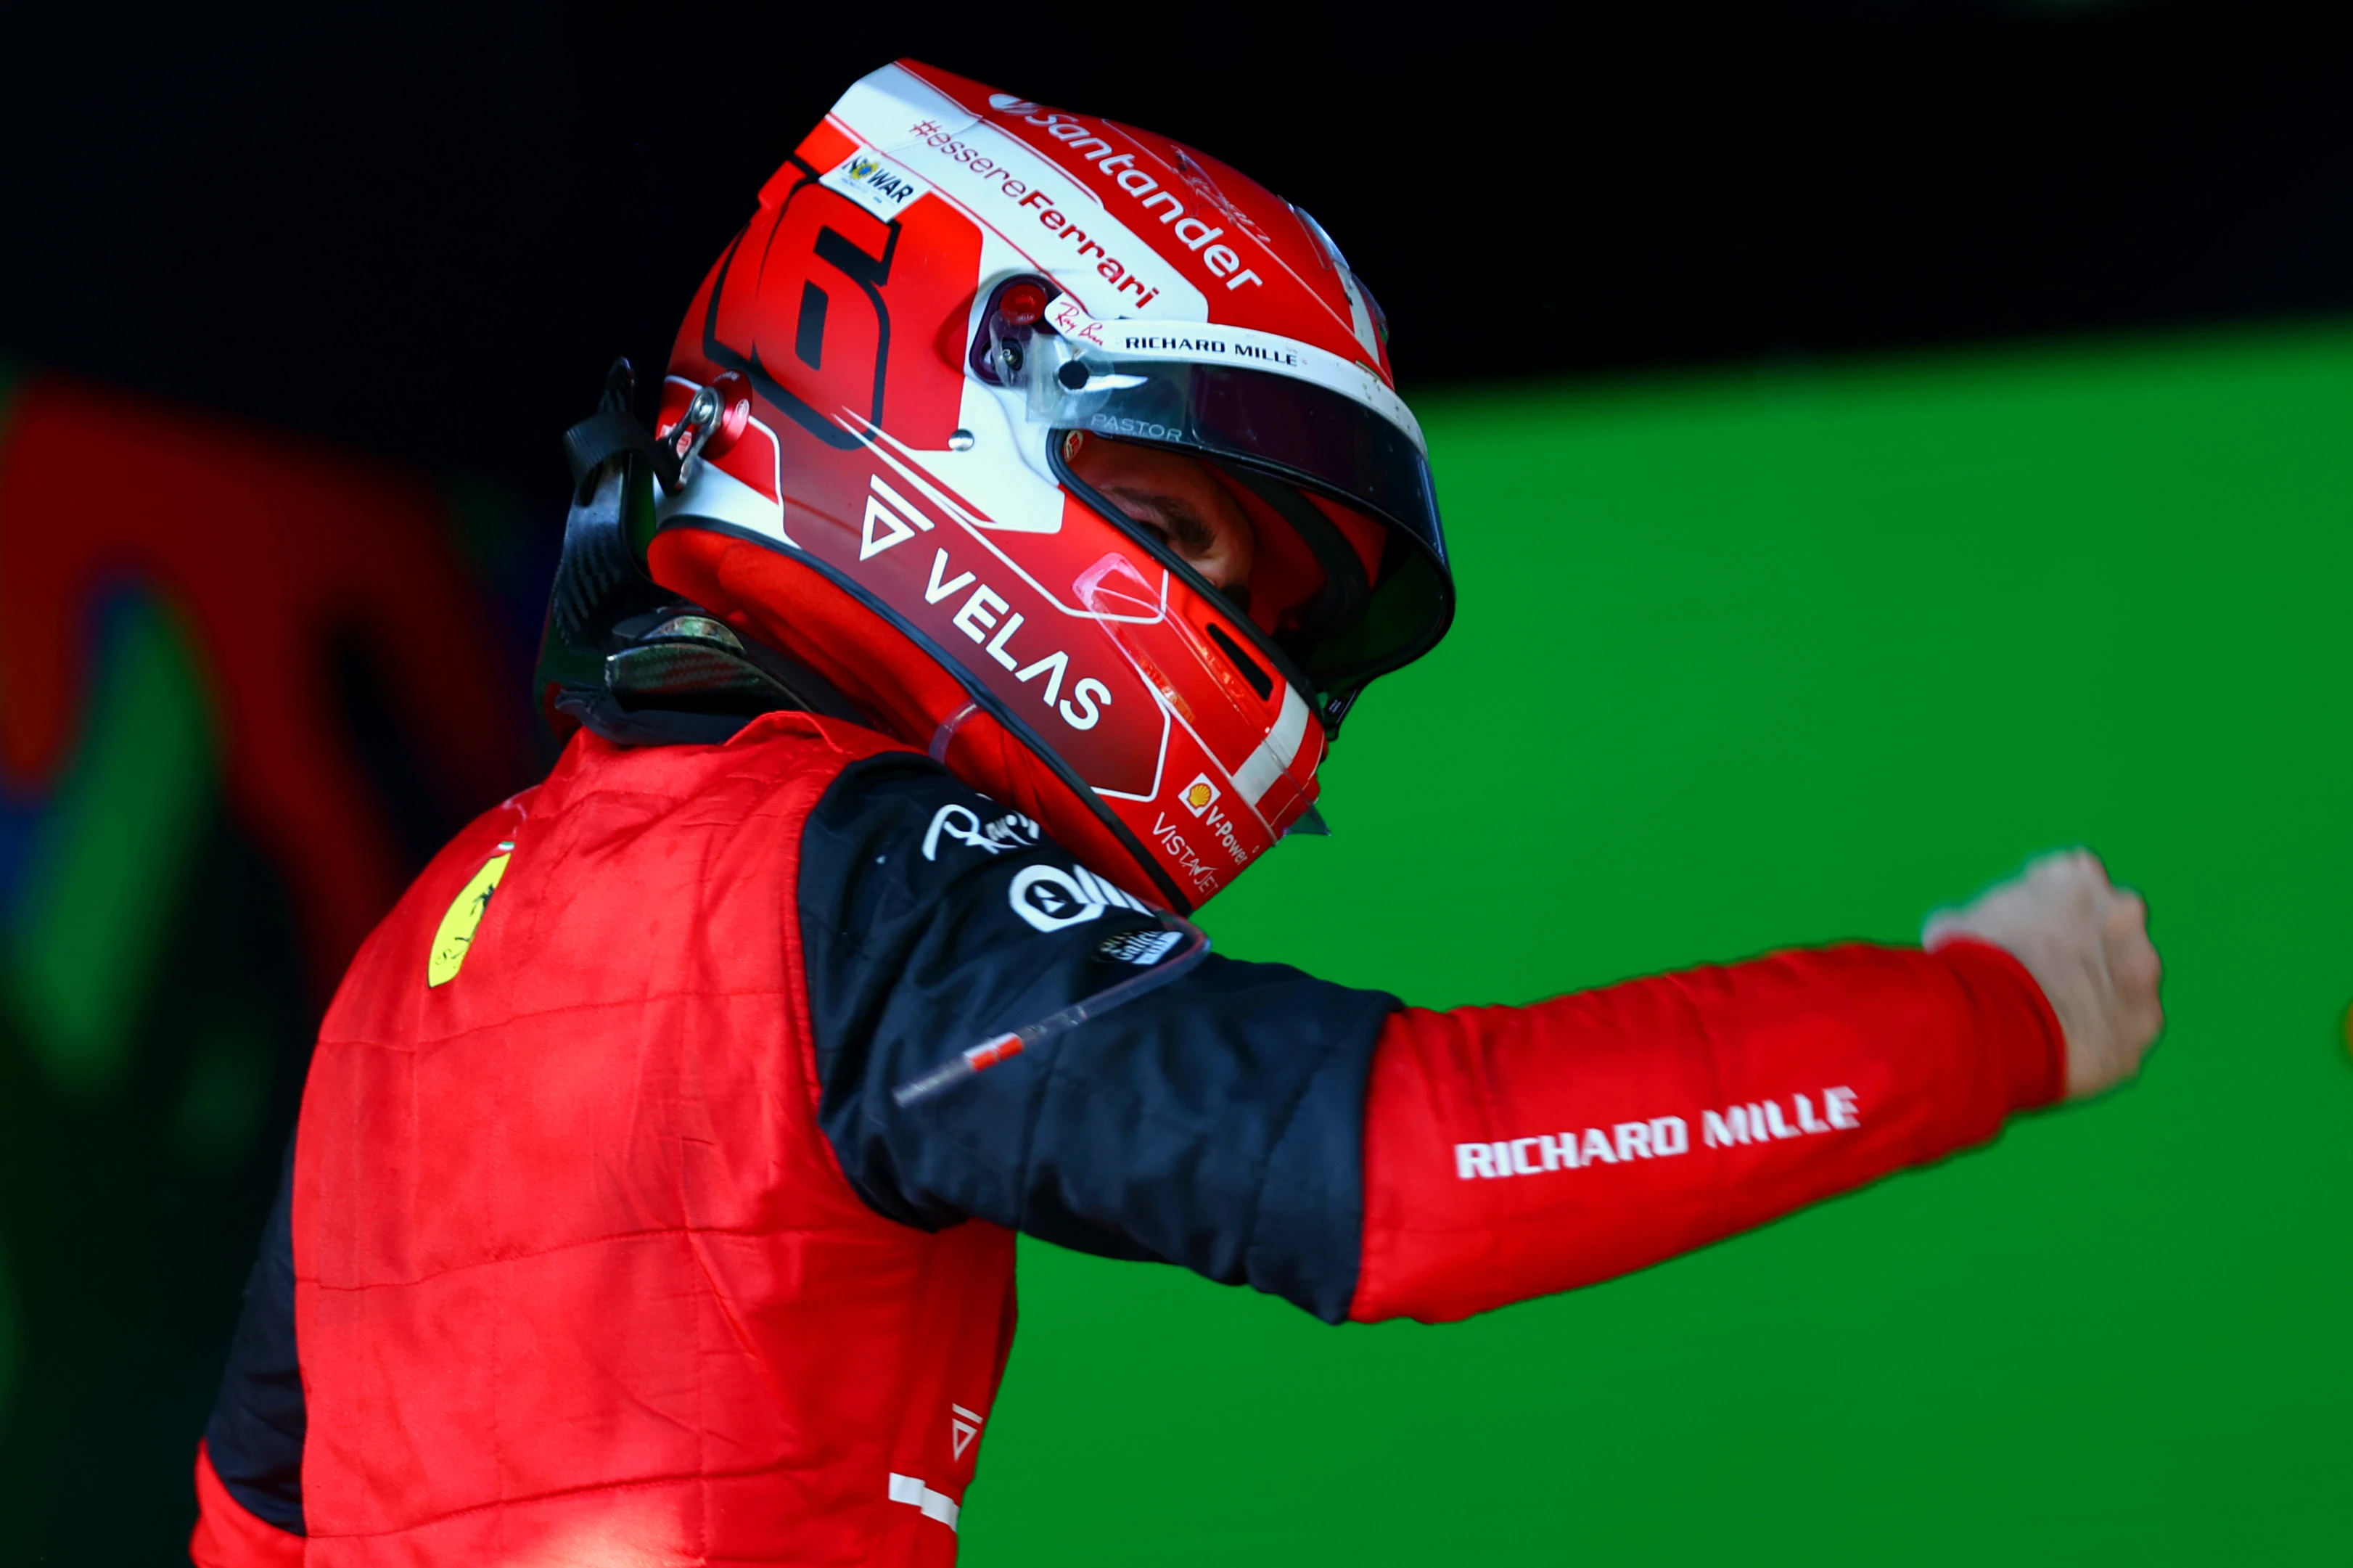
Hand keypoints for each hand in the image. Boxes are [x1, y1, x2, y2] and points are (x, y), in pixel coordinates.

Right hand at [1923, 849, 2162, 1099]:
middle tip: (2043, 971)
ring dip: (2100, 987)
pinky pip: (2127, 1024)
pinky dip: (2105, 1032)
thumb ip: (1977, 918)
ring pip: (2127, 974)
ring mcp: (2142, 967)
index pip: (2070, 877)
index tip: (2023, 931)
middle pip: (2110, 922)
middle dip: (2085, 943)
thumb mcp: (1954, 926)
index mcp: (2076, 875)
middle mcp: (2123, 912)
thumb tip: (1957, 931)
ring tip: (2052, 1014)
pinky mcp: (2147, 1018)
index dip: (2045, 907)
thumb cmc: (1972, 968)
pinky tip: (2067, 1043)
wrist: (2001, 1027)